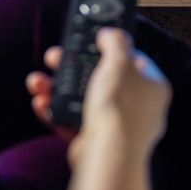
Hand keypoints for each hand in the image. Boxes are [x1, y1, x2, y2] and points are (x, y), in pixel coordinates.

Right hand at [26, 28, 169, 162]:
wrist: (108, 156)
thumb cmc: (119, 108)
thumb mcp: (119, 62)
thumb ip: (115, 41)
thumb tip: (112, 33)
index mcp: (152, 88)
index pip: (133, 61)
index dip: (111, 49)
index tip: (91, 41)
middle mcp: (138, 109)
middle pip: (101, 80)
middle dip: (74, 68)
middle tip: (55, 58)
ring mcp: (116, 128)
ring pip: (82, 102)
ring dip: (57, 90)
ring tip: (37, 82)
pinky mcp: (96, 143)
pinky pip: (73, 123)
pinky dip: (56, 113)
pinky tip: (41, 104)